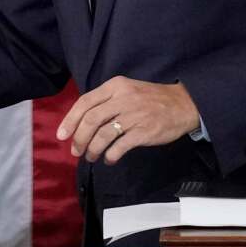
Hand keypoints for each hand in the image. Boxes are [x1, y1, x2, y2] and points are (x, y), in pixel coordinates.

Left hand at [56, 76, 199, 164]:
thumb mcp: (127, 90)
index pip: (85, 102)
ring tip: (90, 157)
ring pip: (103, 134)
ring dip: (92, 149)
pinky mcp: (144, 131)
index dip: (70, 120)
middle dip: (79, 138)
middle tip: (75, 151)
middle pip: (91, 120)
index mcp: (115, 86)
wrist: (183, 104)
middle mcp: (122, 99)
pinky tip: (109, 159)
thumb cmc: (151, 99)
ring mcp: (134, 115)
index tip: (61, 135)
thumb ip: (106, 101)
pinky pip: (120, 146)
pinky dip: (110, 155)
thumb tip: (82, 122)